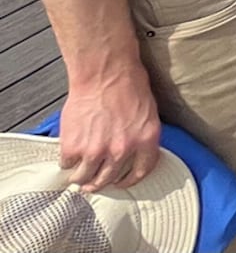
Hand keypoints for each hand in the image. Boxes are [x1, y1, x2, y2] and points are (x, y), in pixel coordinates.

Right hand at [58, 64, 162, 192]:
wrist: (104, 73)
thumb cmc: (128, 85)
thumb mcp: (147, 113)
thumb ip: (141, 136)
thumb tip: (134, 152)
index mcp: (146, 141)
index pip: (141, 171)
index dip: (130, 180)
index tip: (122, 182)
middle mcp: (122, 150)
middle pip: (108, 179)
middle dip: (99, 183)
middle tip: (93, 182)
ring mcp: (96, 151)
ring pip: (84, 178)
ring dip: (80, 178)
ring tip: (78, 174)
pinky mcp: (73, 147)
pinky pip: (67, 164)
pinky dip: (67, 161)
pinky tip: (69, 154)